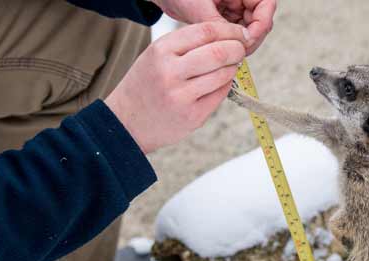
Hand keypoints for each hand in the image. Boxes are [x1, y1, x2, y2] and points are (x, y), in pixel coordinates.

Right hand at [105, 21, 246, 153]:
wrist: (127, 122)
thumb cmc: (146, 85)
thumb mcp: (156, 56)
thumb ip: (186, 46)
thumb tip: (226, 38)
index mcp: (161, 50)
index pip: (206, 32)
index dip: (229, 31)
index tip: (239, 33)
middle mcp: (170, 71)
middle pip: (219, 52)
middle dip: (237, 49)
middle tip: (241, 50)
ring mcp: (182, 95)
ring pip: (223, 74)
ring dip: (233, 68)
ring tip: (231, 65)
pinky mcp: (192, 116)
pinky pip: (220, 95)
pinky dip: (226, 85)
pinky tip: (221, 82)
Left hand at [151, 0, 275, 53]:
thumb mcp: (199, 7)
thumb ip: (219, 26)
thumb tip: (238, 44)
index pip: (266, 5)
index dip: (261, 24)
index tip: (247, 40)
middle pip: (260, 20)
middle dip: (251, 38)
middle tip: (239, 53)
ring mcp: (234, 7)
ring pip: (250, 29)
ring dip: (241, 42)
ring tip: (229, 53)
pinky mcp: (226, 17)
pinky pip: (237, 33)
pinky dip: (231, 43)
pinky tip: (221, 50)